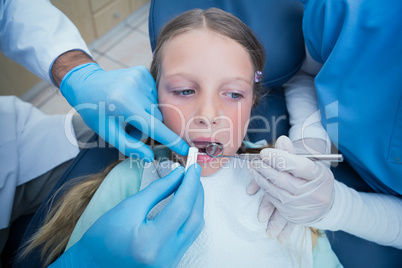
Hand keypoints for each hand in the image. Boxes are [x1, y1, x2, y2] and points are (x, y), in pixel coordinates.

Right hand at [51, 164, 203, 267]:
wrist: (92, 265)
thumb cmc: (102, 237)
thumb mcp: (128, 207)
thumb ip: (157, 190)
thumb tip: (179, 175)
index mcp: (151, 243)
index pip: (181, 208)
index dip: (189, 185)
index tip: (192, 168)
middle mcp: (165, 257)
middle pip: (194, 219)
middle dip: (196, 193)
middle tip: (193, 174)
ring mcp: (169, 263)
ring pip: (194, 229)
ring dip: (195, 205)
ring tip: (190, 185)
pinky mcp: (170, 263)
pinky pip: (188, 237)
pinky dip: (189, 218)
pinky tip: (185, 204)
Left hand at [60, 62, 188, 159]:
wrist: (86, 83)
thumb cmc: (96, 112)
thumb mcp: (108, 133)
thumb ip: (130, 146)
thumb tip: (149, 157)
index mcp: (125, 106)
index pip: (155, 127)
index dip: (172, 141)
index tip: (185, 149)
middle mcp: (135, 89)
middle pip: (157, 118)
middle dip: (148, 126)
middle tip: (130, 126)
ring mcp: (140, 78)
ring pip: (157, 106)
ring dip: (147, 113)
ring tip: (130, 111)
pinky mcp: (143, 72)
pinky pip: (154, 94)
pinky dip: (147, 101)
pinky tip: (133, 99)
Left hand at [250, 136, 334, 223]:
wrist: (325, 206)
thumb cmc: (315, 179)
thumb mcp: (310, 163)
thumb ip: (293, 153)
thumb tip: (281, 140)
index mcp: (319, 176)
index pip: (297, 166)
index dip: (278, 158)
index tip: (264, 152)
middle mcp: (313, 194)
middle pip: (283, 179)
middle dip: (265, 168)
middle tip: (254, 160)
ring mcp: (302, 207)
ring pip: (275, 191)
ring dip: (260, 178)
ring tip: (252, 168)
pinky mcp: (293, 216)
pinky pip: (274, 200)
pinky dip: (265, 189)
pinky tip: (260, 180)